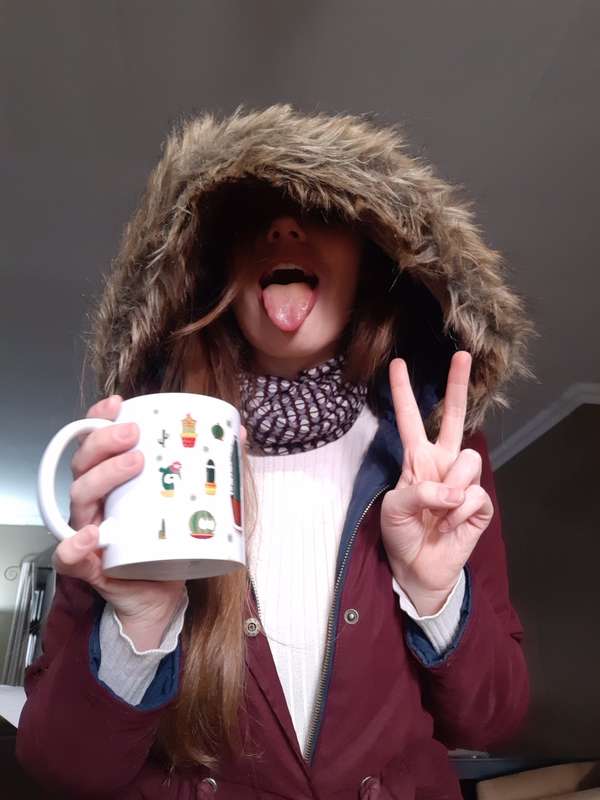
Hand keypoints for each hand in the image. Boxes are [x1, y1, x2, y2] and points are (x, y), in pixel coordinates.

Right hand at [53, 395, 185, 648]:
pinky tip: (92, 535)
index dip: (101, 419)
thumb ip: (210, 468)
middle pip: (85, 462)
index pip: (97, 442)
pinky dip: (74, 545)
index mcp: (112, 481)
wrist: (162, 596)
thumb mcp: (190, 501)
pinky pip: (69, 555)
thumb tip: (238, 435)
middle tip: (136, 433)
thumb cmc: (168, 544)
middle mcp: (95, 501)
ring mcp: (88, 530)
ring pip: (80, 496)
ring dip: (103, 475)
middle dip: (106, 440)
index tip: (119, 403)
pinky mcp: (90, 566)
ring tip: (134, 464)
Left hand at [380, 351, 493, 615]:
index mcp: (416, 459)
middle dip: (456, 386)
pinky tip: (451, 526)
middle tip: (462, 356)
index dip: (404, 393)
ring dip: (450, 491)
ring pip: (467, 461)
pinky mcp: (479, 504)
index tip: (398, 364)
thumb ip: (420, 491)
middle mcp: (442, 463)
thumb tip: (454, 489)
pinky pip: (475, 494)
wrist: (417, 569)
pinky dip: (460, 512)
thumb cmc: (401, 534)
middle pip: (452, 418)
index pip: (409, 420)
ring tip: (438, 514)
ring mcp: (462, 481)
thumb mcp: (394, 509)